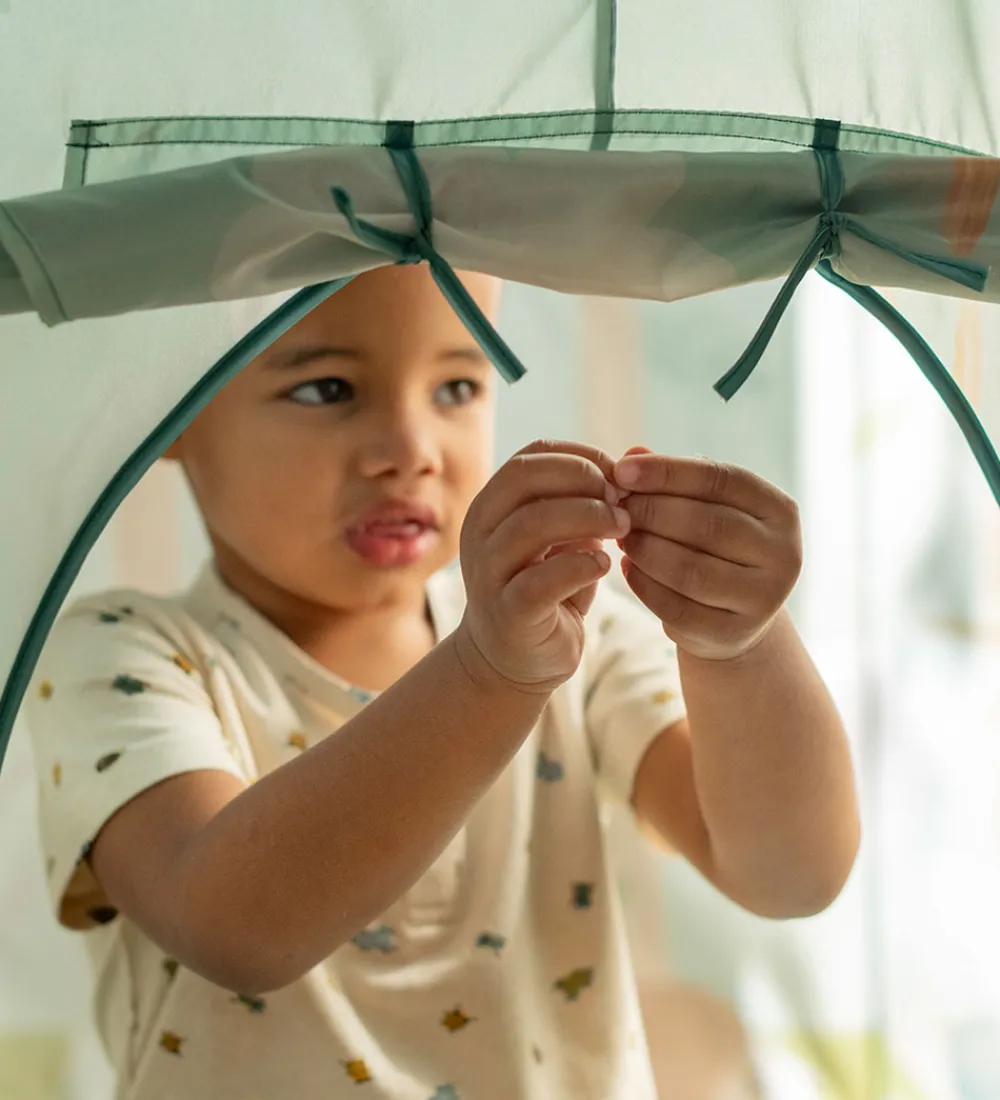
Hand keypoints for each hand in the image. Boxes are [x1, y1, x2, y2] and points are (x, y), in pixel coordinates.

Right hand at [457, 439, 629, 692]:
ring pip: (531, 524)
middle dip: (583, 479)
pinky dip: (581, 566)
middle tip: (622, 499)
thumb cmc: (546, 589)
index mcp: (492, 505)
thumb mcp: (566, 538)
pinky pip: (541, 580)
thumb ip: (587, 502)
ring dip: (587, 517)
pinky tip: (605, 566)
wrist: (513, 661)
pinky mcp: (508, 613)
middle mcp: (480, 533)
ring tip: (622, 528)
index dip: (580, 456)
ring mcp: (489, 573)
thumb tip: (636, 459)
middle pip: (524, 478)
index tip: (619, 474)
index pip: (531, 456)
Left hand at [613, 447, 801, 661]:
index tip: (622, 469)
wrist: (733, 617)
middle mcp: (783, 554)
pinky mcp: (733, 633)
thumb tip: (632, 452)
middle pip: (707, 524)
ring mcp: (763, 598)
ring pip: (690, 569)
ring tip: (621, 537)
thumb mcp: (703, 508)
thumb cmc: (714, 548)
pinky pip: (677, 607)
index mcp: (780, 511)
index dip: (668, 472)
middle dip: (651, 512)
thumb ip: (672, 480)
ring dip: (645, 549)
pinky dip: (644, 585)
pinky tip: (627, 568)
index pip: (721, 480)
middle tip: (615, 507)